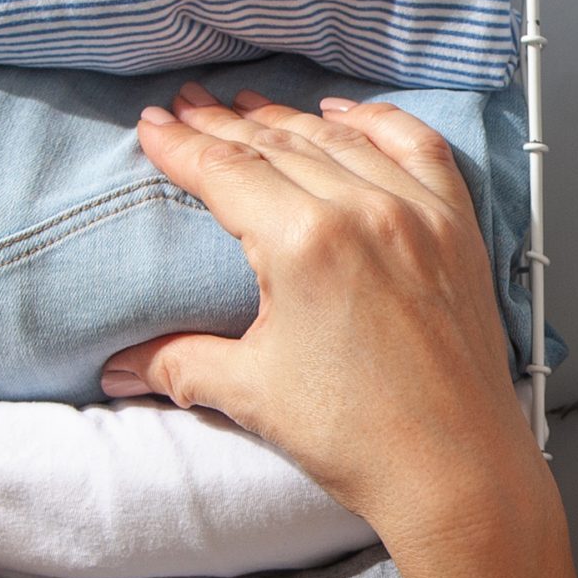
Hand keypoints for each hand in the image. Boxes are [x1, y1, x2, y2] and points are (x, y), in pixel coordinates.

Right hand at [100, 84, 551, 562]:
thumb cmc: (359, 438)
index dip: (182, 145)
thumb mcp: (252, 393)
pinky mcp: (458, 230)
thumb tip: (119, 367)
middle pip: (278, 145)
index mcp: (305, 242)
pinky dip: (379, 122)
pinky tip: (346, 114)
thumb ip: (180, 363)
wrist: (456, 472)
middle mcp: (365, 211)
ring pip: (341, 141)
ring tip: (248, 106)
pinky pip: (419, 148)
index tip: (152, 124)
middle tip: (188, 105)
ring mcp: (419, 215)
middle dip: (224, 124)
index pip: (227, 172)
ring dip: (289, 119)